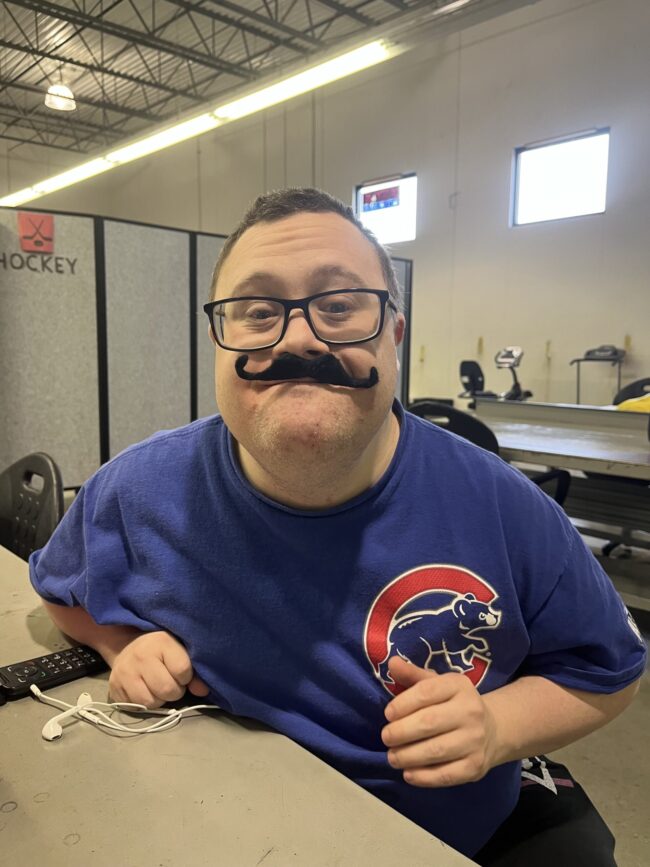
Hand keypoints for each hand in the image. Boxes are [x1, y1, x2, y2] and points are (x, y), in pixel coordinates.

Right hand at [108, 631, 209, 708]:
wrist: (127, 646)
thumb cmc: (160, 650)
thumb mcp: (179, 651)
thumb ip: (194, 671)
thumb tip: (202, 691)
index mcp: (162, 642)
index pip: (182, 670)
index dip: (186, 678)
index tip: (182, 674)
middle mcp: (141, 656)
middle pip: (167, 689)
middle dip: (174, 692)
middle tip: (171, 684)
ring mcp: (125, 671)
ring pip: (150, 702)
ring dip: (158, 700)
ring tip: (157, 688)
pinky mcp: (114, 687)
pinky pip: (135, 707)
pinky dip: (143, 704)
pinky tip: (144, 691)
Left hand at [381, 656, 497, 786]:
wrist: (493, 730)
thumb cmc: (454, 703)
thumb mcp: (438, 683)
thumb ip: (413, 675)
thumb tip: (392, 663)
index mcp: (459, 686)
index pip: (426, 692)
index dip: (402, 704)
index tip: (387, 714)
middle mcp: (471, 711)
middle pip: (429, 722)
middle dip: (401, 732)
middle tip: (385, 738)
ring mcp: (475, 740)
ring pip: (436, 750)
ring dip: (408, 756)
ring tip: (392, 757)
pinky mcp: (476, 767)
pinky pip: (446, 775)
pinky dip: (423, 777)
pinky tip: (408, 774)